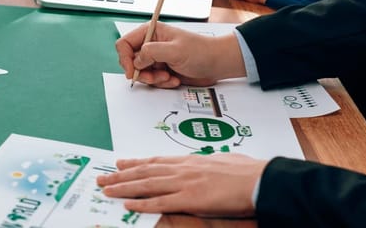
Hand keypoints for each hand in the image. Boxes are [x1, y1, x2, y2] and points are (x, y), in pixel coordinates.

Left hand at [96, 154, 267, 216]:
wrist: (263, 180)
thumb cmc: (249, 172)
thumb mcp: (223, 161)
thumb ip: (209, 163)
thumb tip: (206, 164)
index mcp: (191, 161)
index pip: (156, 161)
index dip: (135, 163)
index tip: (120, 163)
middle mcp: (184, 169)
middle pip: (145, 172)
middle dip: (121, 175)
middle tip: (103, 177)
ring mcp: (185, 183)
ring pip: (146, 185)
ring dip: (124, 188)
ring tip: (106, 189)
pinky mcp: (191, 198)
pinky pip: (161, 202)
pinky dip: (142, 204)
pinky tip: (128, 205)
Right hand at [116, 22, 245, 87]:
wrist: (217, 64)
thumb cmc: (202, 51)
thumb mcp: (175, 50)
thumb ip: (151, 53)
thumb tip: (135, 61)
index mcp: (151, 32)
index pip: (125, 44)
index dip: (125, 59)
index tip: (132, 72)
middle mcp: (150, 44)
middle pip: (130, 61)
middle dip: (142, 72)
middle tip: (156, 76)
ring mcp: (155, 58)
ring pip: (140, 73)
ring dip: (154, 79)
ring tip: (169, 77)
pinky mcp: (161, 70)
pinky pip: (151, 80)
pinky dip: (161, 83)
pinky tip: (174, 79)